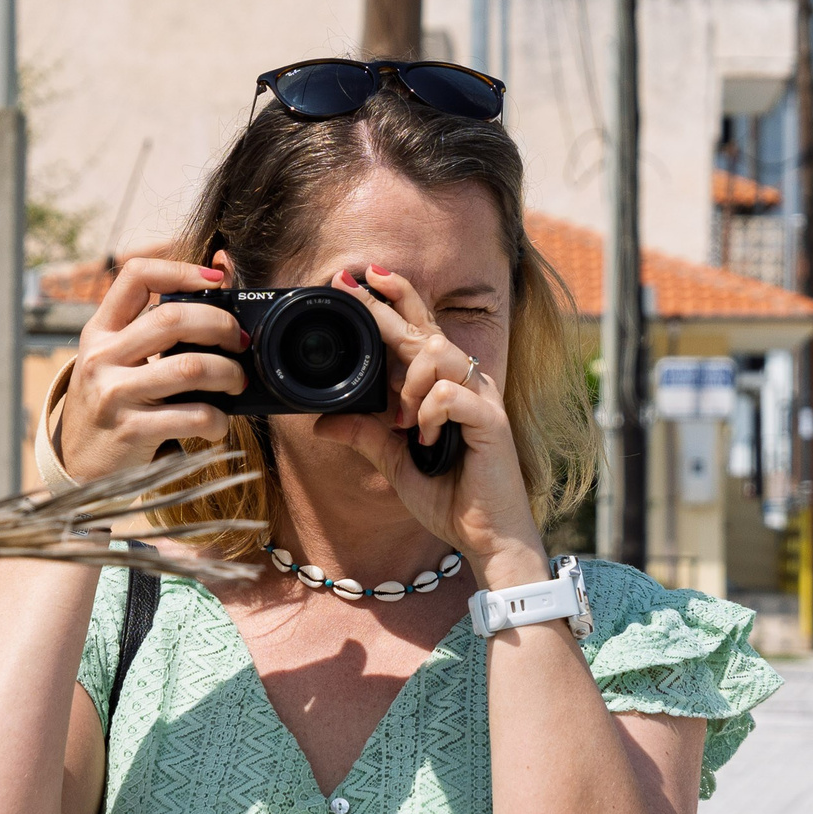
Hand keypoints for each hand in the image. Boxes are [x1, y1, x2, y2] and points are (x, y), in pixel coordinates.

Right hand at [56, 256, 249, 483]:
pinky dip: (218, 420)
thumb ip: (150, 330)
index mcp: (100, 331)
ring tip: (235, 382)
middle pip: (173, 319)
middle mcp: (102, 357)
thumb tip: (219, 282)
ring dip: (228, 373)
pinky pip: (193, 416)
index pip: (136, 276)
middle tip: (239, 342)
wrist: (77, 465)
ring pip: (191, 367)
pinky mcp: (132, 431)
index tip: (215, 280)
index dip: (180, 270)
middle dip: (221, 326)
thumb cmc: (110, 405)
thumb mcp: (113, 361)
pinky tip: (217, 423)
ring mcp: (115, 394)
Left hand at [314, 264, 544, 577]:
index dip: (396, 299)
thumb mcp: (394, 461)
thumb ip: (365, 434)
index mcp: (445, 387)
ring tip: (402, 419)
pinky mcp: (491, 422)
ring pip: (439, 356)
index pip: (420, 330)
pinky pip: (451, 395)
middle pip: (426, 330)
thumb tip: (321, 422)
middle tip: (356, 284)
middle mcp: (466, 384)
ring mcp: (481, 400)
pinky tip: (426, 440)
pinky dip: (430, 413)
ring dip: (409, 382)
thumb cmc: (449, 495)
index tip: (361, 277)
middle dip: (388, 306)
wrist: (485, 536)